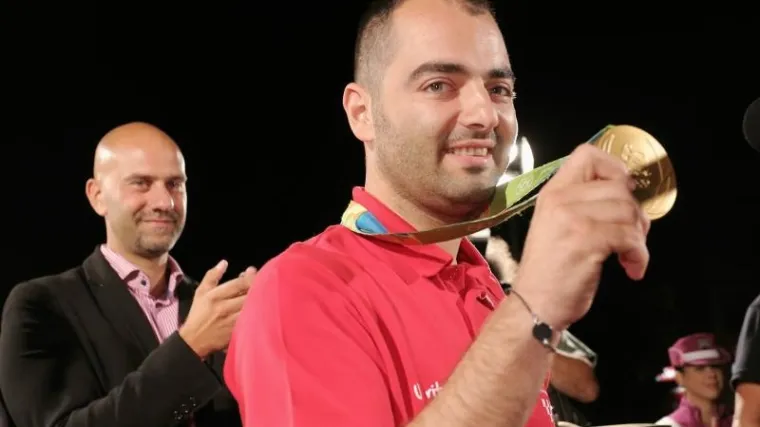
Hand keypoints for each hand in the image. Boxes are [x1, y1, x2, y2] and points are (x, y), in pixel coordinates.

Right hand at [179, 260, 256, 357]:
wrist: (194, 340)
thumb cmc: (198, 314)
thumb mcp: (201, 292)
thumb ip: (212, 276)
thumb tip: (224, 263)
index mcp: (215, 296)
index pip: (239, 284)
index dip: (250, 276)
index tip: (253, 271)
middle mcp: (224, 308)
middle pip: (249, 295)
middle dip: (259, 286)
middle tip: (265, 280)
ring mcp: (232, 321)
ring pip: (253, 307)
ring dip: (261, 299)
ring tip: (266, 292)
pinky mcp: (237, 332)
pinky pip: (253, 320)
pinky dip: (259, 312)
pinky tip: (263, 307)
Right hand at [515, 144, 649, 329]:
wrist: (534, 305)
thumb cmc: (549, 270)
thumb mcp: (556, 225)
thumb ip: (581, 204)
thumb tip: (627, 194)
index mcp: (552, 192)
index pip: (587, 154)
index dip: (614, 168)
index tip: (622, 193)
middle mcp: (560, 199)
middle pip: (619, 187)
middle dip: (635, 213)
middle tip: (631, 236)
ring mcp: (572, 219)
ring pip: (628, 211)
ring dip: (639, 237)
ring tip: (629, 255)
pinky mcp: (586, 241)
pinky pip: (630, 237)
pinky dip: (639, 255)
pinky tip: (631, 269)